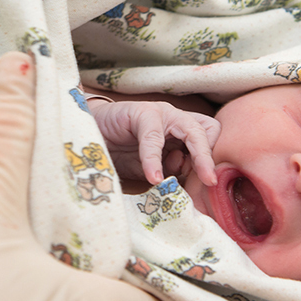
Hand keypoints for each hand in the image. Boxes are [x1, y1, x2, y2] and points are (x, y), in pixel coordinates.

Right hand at [88, 98, 219, 186]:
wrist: (88, 136)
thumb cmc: (122, 154)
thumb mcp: (153, 169)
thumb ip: (171, 174)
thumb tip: (190, 187)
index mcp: (184, 131)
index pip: (212, 137)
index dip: (212, 158)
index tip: (209, 181)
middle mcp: (177, 119)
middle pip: (208, 131)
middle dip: (210, 158)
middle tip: (209, 182)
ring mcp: (162, 113)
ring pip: (191, 130)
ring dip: (191, 158)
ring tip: (179, 182)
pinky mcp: (142, 112)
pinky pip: (153, 138)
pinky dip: (153, 160)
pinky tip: (153, 177)